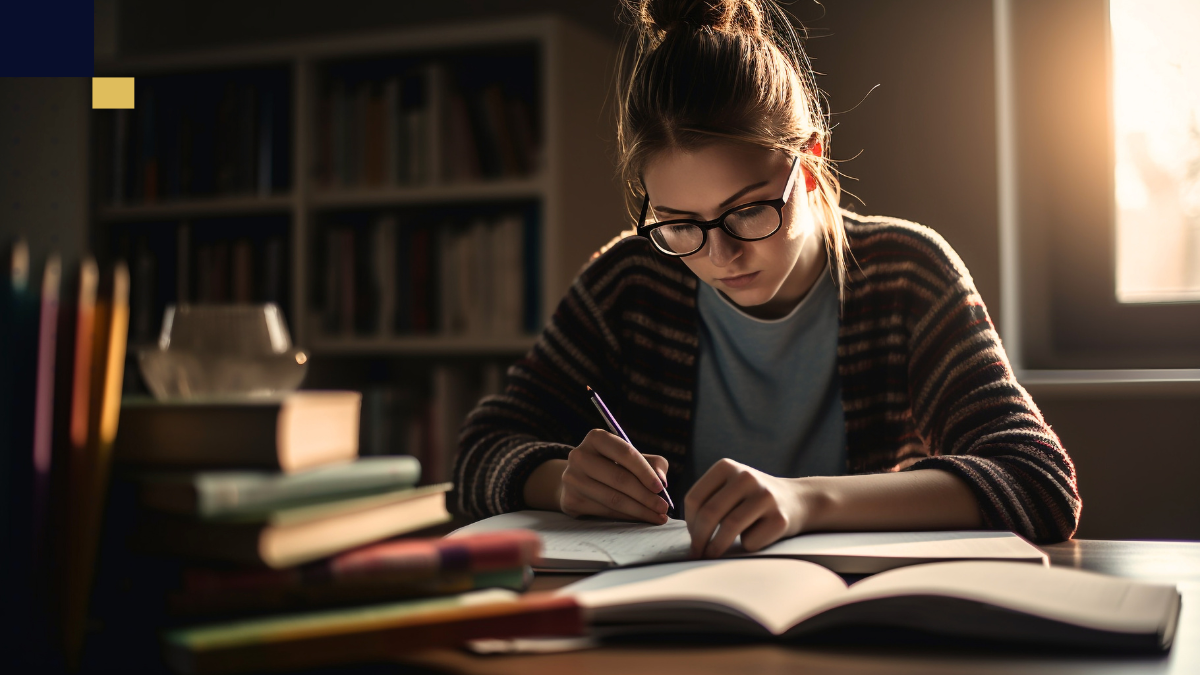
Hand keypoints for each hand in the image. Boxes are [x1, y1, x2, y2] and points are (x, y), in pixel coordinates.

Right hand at [559, 429, 670, 523]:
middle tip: (663, 508)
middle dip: (646, 496)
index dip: (645, 471)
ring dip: (639, 511)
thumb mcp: (631, 458)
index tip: (661, 488)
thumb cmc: (612, 465)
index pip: (625, 452)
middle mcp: (579, 456)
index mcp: (596, 438)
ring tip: (657, 517)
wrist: (577, 479)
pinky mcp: (570, 500)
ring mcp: (572, 479)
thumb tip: (662, 480)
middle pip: (619, 478)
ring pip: (613, 499)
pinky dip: (626, 517)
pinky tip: (639, 519)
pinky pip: (604, 512)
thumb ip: (653, 463)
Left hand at [685, 459, 808, 557]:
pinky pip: (750, 541)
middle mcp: (746, 477)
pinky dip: (745, 545)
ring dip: (715, 548)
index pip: (694, 498)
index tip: (693, 536)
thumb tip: (690, 534)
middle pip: (709, 513)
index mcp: (727, 466)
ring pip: (728, 527)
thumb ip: (708, 501)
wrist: (798, 500)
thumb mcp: (729, 487)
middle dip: (698, 538)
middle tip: (696, 552)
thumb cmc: (753, 499)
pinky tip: (753, 538)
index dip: (689, 522)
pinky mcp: (780, 518)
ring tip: (710, 555)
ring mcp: (765, 496)